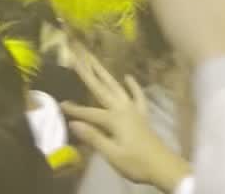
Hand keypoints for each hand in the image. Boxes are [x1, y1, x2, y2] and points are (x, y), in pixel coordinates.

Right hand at [62, 49, 188, 192]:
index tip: (61, 103)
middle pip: (102, 89)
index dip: (75, 110)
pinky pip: (138, 96)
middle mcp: (122, 108)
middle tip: (78, 58)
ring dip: (105, 74)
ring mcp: (134, 109)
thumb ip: (93, 137)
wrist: (163, 166)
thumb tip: (73, 124)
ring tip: (95, 61)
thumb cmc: (136, 163)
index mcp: (114, 119)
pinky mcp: (143, 114)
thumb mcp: (112, 154)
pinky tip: (128, 77)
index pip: (90, 113)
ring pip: (116, 87)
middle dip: (88, 74)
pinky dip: (133, 86)